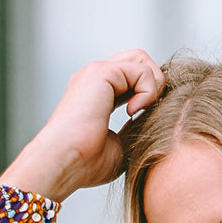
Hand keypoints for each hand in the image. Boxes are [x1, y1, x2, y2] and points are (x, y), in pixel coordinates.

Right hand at [0, 50, 164, 201]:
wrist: (66, 162)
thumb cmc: (87, 163)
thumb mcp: (122, 146)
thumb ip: (137, 127)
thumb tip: (154, 117)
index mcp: (98, 94)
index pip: (132, 77)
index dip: (148, 93)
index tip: (146, 120)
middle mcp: (96, 79)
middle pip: (139, 60)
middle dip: (155, 83)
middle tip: (150, 112)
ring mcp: (97, 73)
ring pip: (142, 60)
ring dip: (154, 86)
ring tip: (142, 111)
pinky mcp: (101, 72)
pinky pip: (141, 70)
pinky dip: (148, 90)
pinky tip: (134, 111)